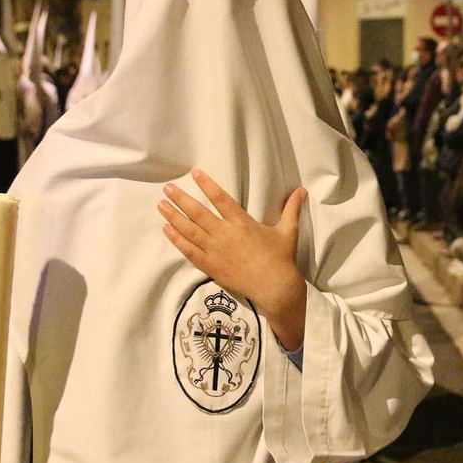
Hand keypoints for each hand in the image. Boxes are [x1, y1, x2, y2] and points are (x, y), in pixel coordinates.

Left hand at [158, 170, 308, 350]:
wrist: (275, 288)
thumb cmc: (281, 259)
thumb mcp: (288, 231)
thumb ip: (291, 209)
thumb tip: (301, 190)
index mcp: (242, 223)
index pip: (221, 199)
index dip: (207, 185)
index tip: (195, 174)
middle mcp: (225, 234)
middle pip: (198, 213)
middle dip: (181, 199)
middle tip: (168, 188)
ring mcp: (216, 251)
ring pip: (190, 230)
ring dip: (173, 217)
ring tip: (161, 205)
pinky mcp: (211, 266)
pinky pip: (189, 251)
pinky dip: (177, 240)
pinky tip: (166, 230)